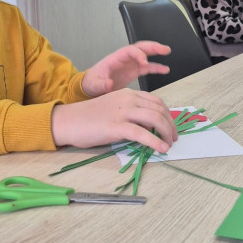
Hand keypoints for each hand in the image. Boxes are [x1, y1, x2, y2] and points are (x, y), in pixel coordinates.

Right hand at [51, 88, 177, 152]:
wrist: (68, 120)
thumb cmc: (88, 117)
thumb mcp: (113, 108)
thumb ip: (131, 113)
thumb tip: (148, 127)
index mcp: (128, 93)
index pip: (156, 101)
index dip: (168, 115)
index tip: (171, 127)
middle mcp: (128, 99)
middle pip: (159, 109)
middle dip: (171, 125)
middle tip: (174, 138)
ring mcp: (122, 112)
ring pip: (155, 119)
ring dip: (167, 132)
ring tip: (170, 144)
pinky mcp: (116, 126)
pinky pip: (142, 134)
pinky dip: (156, 142)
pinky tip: (162, 149)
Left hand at [81, 41, 170, 96]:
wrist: (92, 88)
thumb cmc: (92, 84)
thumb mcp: (94, 84)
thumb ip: (101, 84)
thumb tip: (110, 84)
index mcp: (115, 59)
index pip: (130, 51)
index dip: (139, 55)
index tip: (145, 63)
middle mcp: (124, 59)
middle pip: (140, 48)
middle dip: (152, 47)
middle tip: (164, 49)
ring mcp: (130, 65)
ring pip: (145, 55)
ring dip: (156, 53)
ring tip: (167, 52)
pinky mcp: (133, 72)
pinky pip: (147, 67)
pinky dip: (156, 67)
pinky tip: (165, 69)